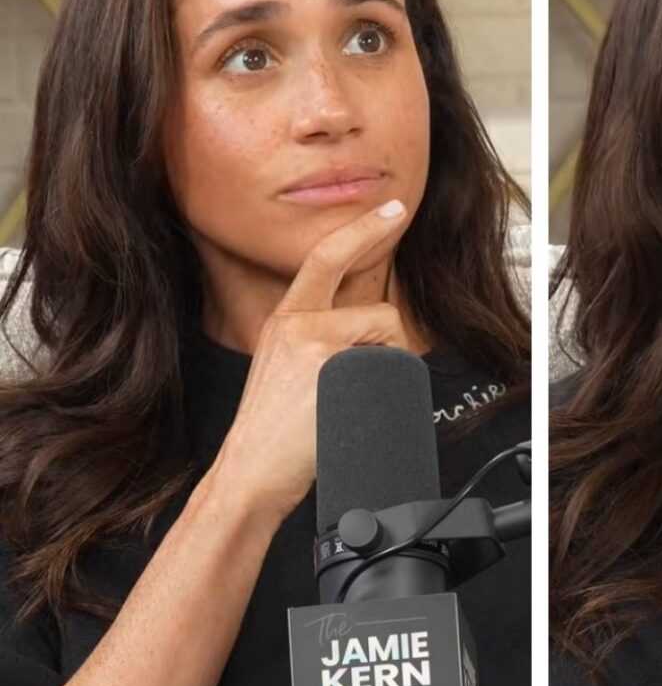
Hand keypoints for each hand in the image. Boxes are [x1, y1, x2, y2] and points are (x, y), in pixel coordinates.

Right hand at [210, 199, 410, 521]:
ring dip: (384, 374)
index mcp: (285, 321)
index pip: (326, 259)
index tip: (389, 212)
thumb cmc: (274, 436)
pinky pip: (386, 367)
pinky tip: (348, 410)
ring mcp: (311, 341)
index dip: (362, 230)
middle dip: (388, 337)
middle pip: (378, 313)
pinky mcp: (326, 364)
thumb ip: (321, 343)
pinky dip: (383, 390)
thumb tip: (371, 337)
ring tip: (346, 404)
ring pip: (388, 342)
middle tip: (389, 286)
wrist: (248, 474)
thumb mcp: (289, 372)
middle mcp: (295, 323)